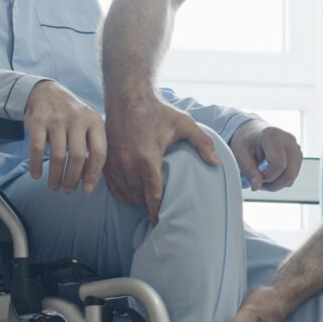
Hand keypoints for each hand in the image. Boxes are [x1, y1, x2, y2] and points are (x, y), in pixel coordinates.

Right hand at [22, 80, 106, 192]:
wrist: (46, 91)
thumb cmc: (71, 117)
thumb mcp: (87, 125)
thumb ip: (90, 148)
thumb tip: (87, 180)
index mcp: (94, 121)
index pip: (99, 152)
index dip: (94, 174)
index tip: (87, 189)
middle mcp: (77, 118)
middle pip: (78, 156)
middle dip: (73, 179)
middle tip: (68, 191)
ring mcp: (57, 119)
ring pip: (58, 155)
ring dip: (55, 176)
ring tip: (54, 186)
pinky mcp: (38, 121)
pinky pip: (37, 148)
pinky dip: (36, 165)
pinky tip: (36, 176)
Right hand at [100, 93, 222, 222]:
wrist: (127, 97)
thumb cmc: (157, 111)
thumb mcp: (184, 123)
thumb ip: (202, 142)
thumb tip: (216, 162)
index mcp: (147, 159)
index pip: (153, 196)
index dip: (157, 213)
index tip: (161, 224)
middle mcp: (128, 165)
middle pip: (139, 198)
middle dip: (148, 206)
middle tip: (158, 211)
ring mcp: (115, 163)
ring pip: (125, 194)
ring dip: (136, 200)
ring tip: (146, 203)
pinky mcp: (106, 160)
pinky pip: (112, 186)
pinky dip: (122, 193)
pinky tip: (131, 194)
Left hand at [230, 120, 302, 191]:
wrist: (253, 132)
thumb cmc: (246, 141)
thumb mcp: (240, 155)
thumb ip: (249, 171)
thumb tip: (256, 187)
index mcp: (273, 136)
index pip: (278, 164)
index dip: (267, 176)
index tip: (256, 176)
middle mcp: (289, 140)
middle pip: (289, 173)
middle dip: (273, 184)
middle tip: (259, 183)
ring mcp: (296, 148)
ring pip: (292, 177)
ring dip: (277, 184)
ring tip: (262, 178)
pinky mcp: (298, 156)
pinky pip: (292, 176)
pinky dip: (281, 181)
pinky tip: (270, 175)